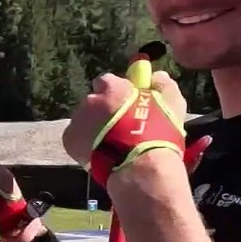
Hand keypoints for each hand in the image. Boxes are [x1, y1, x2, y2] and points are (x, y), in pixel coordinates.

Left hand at [63, 71, 187, 186]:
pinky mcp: (69, 139)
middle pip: (94, 101)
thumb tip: (156, 76)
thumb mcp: (171, 104)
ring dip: (94, 126)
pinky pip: (76, 137)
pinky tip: (101, 151)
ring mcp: (77, 120)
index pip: (107, 81)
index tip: (125, 101)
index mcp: (112, 87)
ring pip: (84, 119)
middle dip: (104, 110)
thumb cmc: (158, 133)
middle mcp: (90, 100)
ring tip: (112, 143)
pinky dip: (85, 142)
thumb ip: (163, 85)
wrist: (139, 165)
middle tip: (119, 126)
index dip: (115, 91)